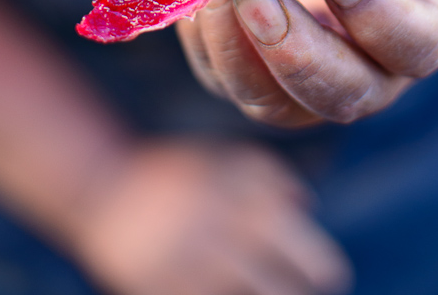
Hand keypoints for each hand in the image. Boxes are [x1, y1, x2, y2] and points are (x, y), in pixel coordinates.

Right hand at [71, 139, 351, 294]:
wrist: (104, 187)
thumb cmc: (173, 173)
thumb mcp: (220, 157)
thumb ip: (266, 174)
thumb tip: (307, 203)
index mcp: (235, 194)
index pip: (296, 238)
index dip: (321, 263)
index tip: (333, 275)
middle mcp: (219, 229)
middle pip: (281, 280)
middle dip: (303, 290)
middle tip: (317, 289)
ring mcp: (194, 264)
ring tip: (283, 294)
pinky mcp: (169, 287)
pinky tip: (242, 293)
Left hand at [177, 0, 437, 127]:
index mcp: (419, 32)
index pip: (413, 43)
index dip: (377, 15)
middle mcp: (369, 80)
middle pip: (339, 94)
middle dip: (291, 49)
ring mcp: (307, 93)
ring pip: (271, 102)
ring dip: (233, 49)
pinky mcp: (252, 83)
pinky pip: (222, 76)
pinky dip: (200, 37)